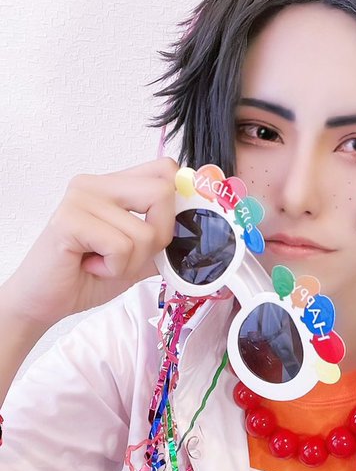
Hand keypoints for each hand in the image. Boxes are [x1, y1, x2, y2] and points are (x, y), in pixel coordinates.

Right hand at [2, 157, 179, 330]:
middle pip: (163, 193)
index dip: (179, 200)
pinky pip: (120, 246)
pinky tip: (91, 266)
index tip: (169, 232)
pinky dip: (114, 268)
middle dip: (159, 237)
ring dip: (130, 262)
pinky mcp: (69, 219)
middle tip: (130, 255)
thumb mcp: (137, 256)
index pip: (164, 169)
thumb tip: (194, 227)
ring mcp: (81, 197)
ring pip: (144, 230)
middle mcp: (96, 183)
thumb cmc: (87, 276)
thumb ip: (162, 237)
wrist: (45, 301)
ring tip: (103, 263)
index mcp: (113, 184)